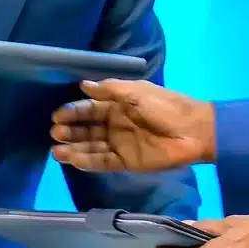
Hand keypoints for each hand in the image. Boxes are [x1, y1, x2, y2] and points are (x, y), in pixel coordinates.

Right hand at [49, 80, 215, 172]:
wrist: (194, 131)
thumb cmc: (167, 107)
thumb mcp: (138, 91)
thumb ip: (110, 89)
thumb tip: (83, 85)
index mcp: (119, 105)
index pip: (90, 108)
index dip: (73, 111)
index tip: (56, 114)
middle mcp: (116, 125)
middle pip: (87, 129)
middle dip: (70, 130)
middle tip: (55, 132)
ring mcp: (121, 145)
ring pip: (92, 147)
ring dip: (74, 148)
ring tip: (56, 150)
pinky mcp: (127, 162)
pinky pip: (103, 162)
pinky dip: (88, 161)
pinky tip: (73, 159)